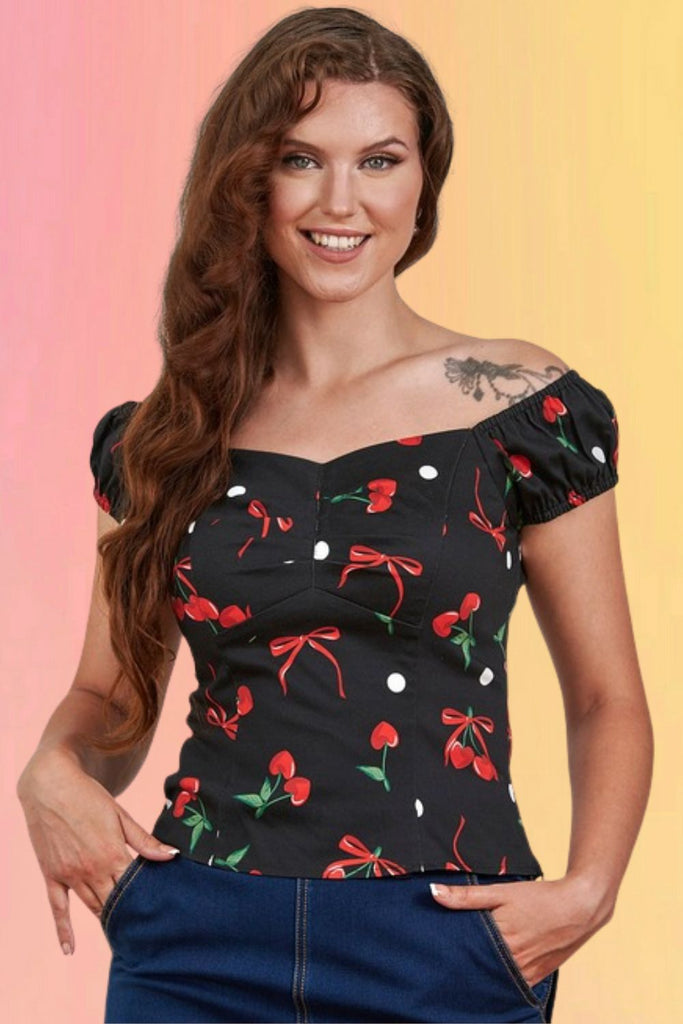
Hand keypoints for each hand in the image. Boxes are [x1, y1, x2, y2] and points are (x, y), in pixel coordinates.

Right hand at [16, 747, 178, 956]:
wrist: (50, 785)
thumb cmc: (88, 796)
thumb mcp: (120, 815)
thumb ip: (144, 840)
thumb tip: (171, 855)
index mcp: (112, 854)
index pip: (135, 886)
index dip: (148, 897)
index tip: (162, 908)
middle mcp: (91, 870)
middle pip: (115, 901)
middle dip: (130, 913)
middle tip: (146, 927)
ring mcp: (70, 875)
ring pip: (92, 906)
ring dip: (107, 919)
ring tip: (123, 934)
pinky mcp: (52, 876)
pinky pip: (58, 909)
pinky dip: (64, 930)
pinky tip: (69, 950)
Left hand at [430, 875, 611, 987]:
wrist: (580, 907)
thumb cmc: (540, 898)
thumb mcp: (501, 891)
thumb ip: (467, 896)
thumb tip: (433, 892)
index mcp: (500, 940)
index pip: (464, 951)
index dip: (449, 948)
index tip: (435, 945)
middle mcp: (512, 962)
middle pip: (477, 967)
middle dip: (462, 963)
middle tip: (444, 957)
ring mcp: (525, 973)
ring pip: (493, 978)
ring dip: (480, 972)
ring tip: (464, 964)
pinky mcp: (536, 977)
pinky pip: (511, 984)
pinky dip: (499, 978)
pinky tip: (489, 970)